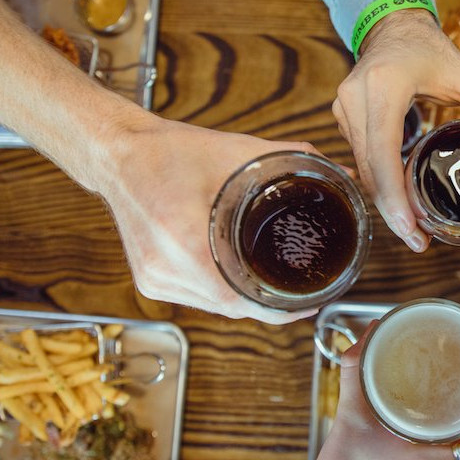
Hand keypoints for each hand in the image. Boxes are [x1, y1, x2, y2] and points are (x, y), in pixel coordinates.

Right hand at [95, 113, 324, 322]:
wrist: (118, 155)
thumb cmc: (170, 152)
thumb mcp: (237, 151)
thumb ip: (292, 160)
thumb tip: (340, 173)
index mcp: (184, 240)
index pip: (239, 299)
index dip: (280, 308)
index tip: (310, 302)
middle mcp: (164, 268)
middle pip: (232, 307)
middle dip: (270, 304)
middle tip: (303, 293)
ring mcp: (153, 279)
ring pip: (215, 307)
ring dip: (246, 301)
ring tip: (277, 288)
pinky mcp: (149, 281)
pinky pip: (198, 299)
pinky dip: (223, 292)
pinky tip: (241, 281)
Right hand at [332, 9, 459, 251]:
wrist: (392, 24)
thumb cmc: (428, 48)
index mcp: (384, 88)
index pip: (384, 154)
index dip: (394, 196)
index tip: (409, 229)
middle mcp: (355, 99)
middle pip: (371, 170)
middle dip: (392, 211)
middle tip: (417, 243)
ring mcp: (343, 108)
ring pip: (363, 167)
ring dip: (386, 198)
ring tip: (413, 228)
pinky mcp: (342, 116)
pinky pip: (361, 157)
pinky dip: (380, 180)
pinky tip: (399, 200)